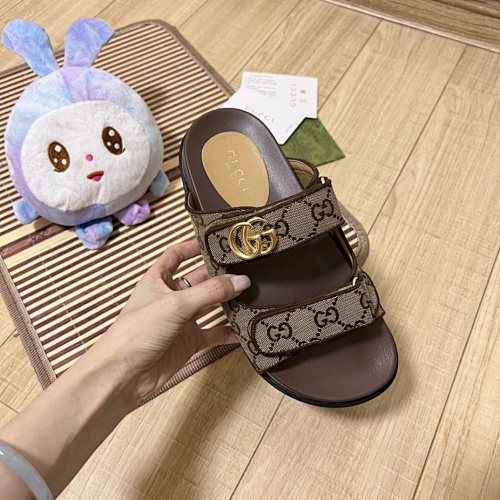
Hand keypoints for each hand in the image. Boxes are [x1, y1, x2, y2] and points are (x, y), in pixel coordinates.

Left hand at [98, 238, 249, 407]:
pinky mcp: (188, 342)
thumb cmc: (136, 333)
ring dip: (227, 303)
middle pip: (199, 281)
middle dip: (219, 276)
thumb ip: (210, 291)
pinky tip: (243, 329)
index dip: (193, 246)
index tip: (214, 242)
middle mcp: (170, 298)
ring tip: (250, 295)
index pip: (176, 255)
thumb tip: (239, 280)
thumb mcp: (175, 304)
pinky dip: (228, 332)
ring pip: (209, 307)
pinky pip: (213, 333)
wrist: (124, 375)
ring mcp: (180, 321)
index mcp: (158, 280)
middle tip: (244, 270)